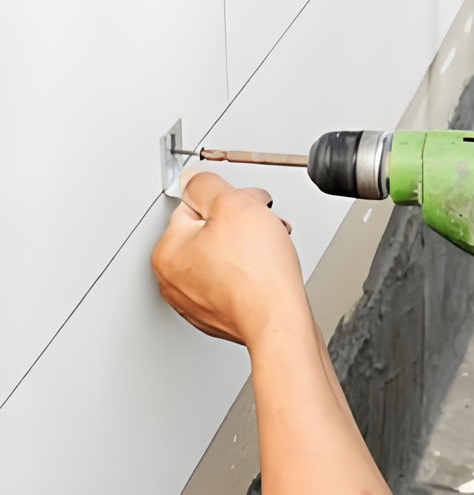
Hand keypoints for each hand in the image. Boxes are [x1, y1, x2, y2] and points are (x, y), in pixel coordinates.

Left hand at [151, 169, 307, 349]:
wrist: (279, 321)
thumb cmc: (257, 274)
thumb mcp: (233, 204)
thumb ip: (206, 184)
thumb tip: (192, 178)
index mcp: (167, 253)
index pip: (194, 206)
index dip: (227, 200)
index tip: (245, 207)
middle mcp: (174, 280)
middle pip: (207, 231)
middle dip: (239, 224)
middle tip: (260, 228)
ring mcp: (196, 301)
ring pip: (222, 255)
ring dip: (247, 246)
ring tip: (267, 250)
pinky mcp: (218, 314)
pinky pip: (231, 280)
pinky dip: (248, 271)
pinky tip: (264, 271)